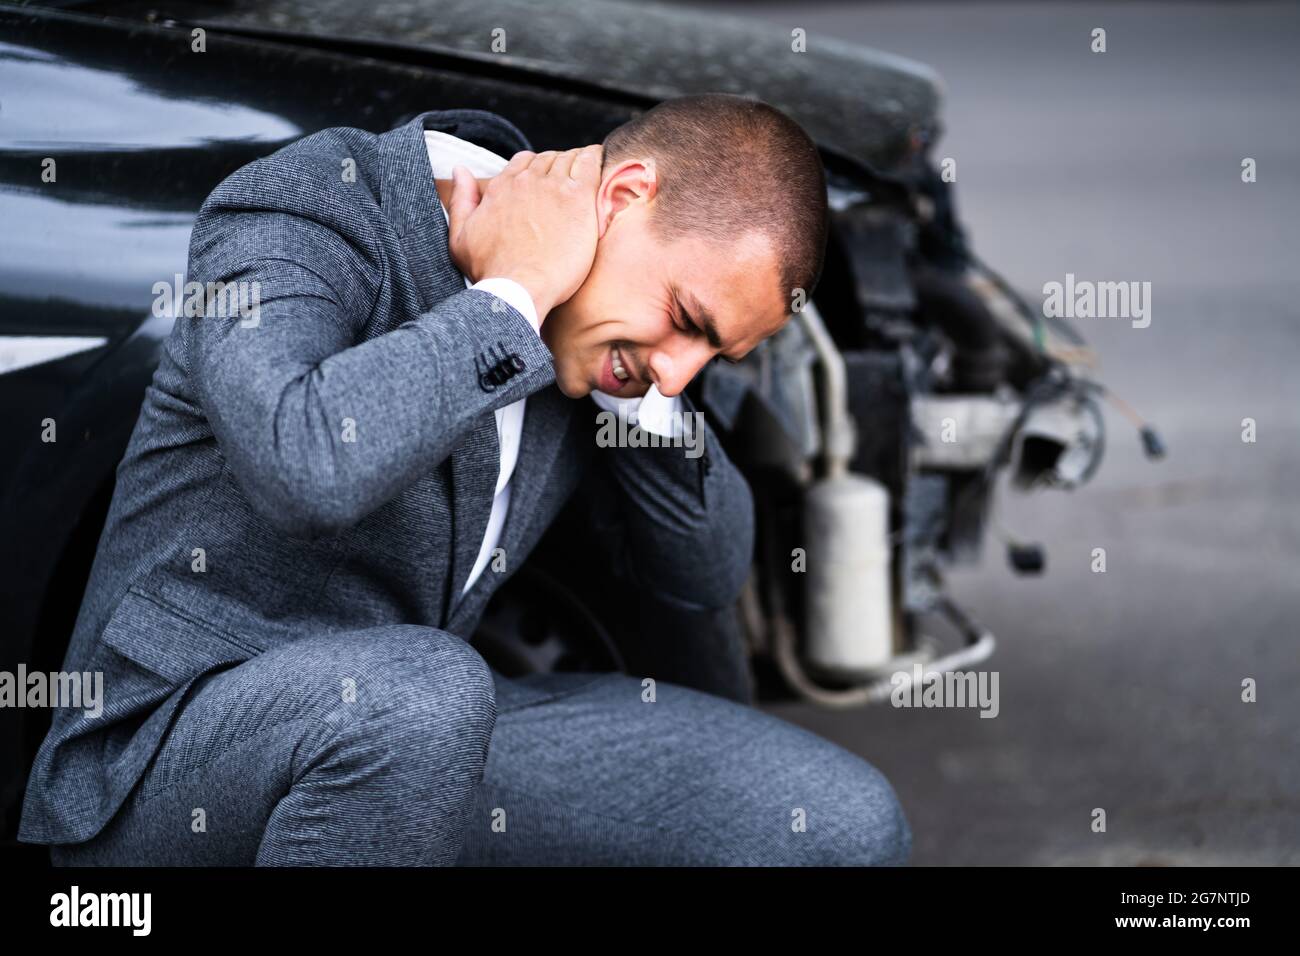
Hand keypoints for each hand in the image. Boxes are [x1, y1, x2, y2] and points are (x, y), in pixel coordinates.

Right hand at [446, 145, 601, 320]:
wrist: (518, 289)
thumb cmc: (490, 272)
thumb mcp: (460, 238)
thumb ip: (461, 200)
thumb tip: (460, 170)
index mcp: (500, 187)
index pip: (523, 162)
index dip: (536, 171)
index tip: (546, 185)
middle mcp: (526, 181)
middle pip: (548, 159)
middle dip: (558, 167)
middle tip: (569, 186)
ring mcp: (553, 186)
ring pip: (570, 158)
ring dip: (578, 164)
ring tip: (587, 178)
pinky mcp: (578, 197)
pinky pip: (591, 163)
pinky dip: (596, 159)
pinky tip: (600, 166)